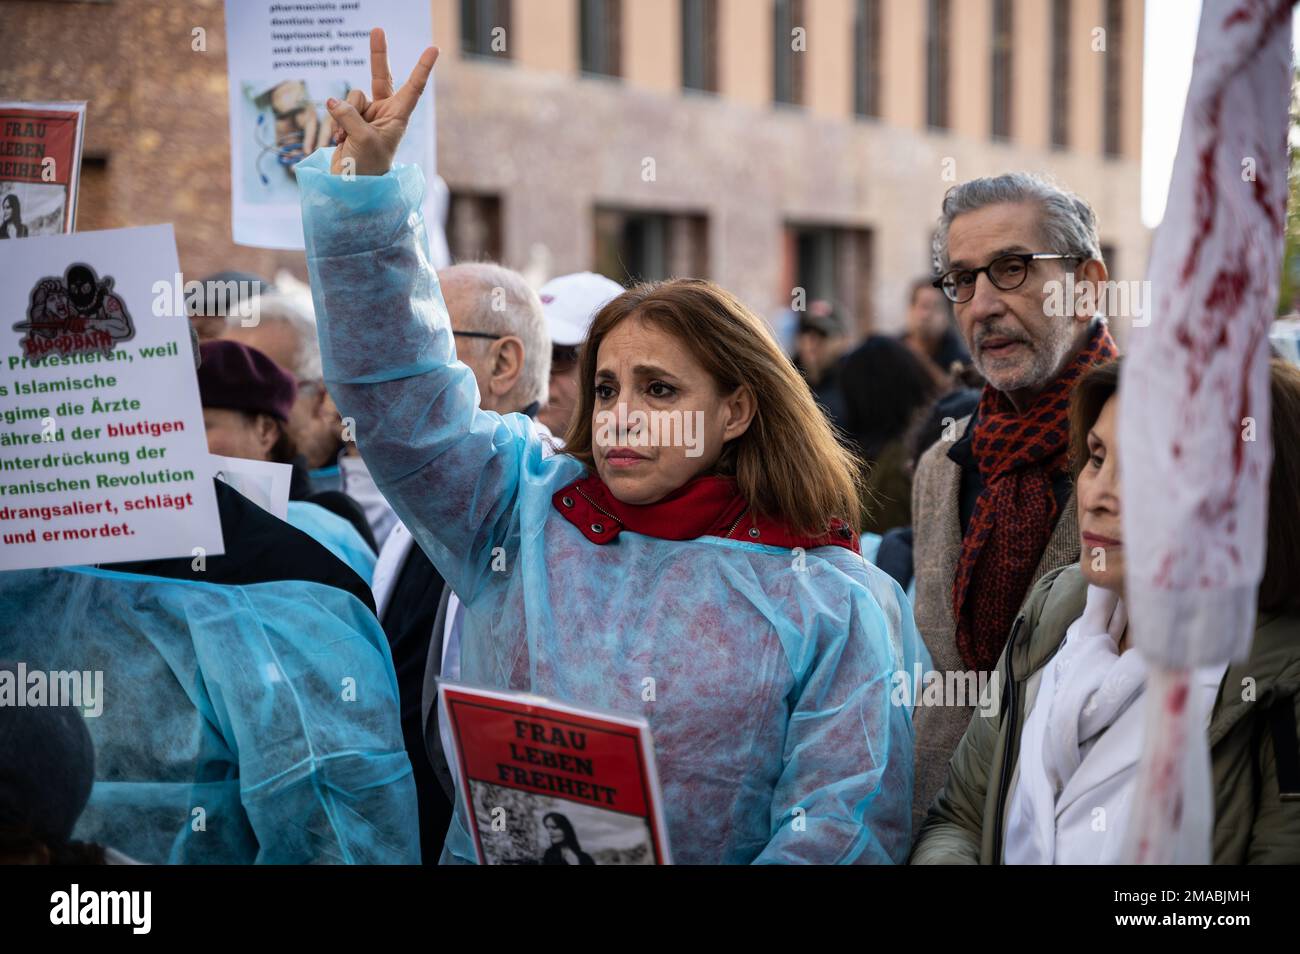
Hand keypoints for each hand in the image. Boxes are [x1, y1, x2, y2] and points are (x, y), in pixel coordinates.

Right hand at [327, 28, 437, 176]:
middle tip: (377, 29)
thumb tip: (333, 101)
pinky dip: (336, 122)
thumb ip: (349, 117)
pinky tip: (340, 139)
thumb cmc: (368, 168)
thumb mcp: (363, 141)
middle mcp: (384, 112)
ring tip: (347, 137)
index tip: (433, 49)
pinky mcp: (349, 119)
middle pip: (381, 76)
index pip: (413, 88)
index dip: (422, 68)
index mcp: (398, 117)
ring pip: (352, 96)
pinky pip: (339, 107)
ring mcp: (366, 114)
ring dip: (345, 115)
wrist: (353, 185)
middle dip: (378, 54)